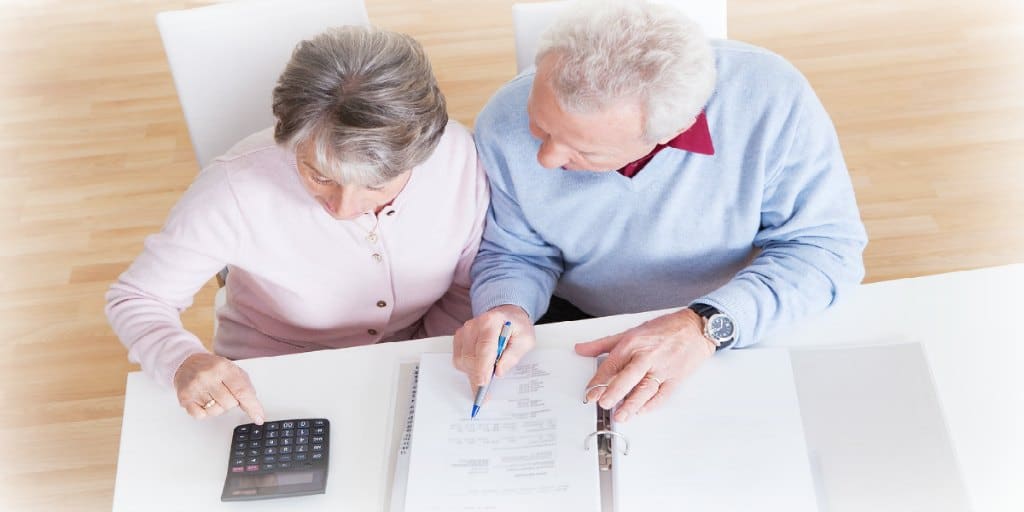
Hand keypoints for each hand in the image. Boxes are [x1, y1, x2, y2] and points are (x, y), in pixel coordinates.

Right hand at [173, 353, 264, 423]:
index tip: (259, 417)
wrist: (187, 363)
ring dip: (217, 407)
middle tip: (224, 391)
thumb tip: (256, 410)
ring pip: (215, 412)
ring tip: (212, 394)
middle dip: (230, 402)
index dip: (252, 406)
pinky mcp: (184, 397)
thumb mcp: (233, 371)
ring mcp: (194, 387)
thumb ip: (246, 389)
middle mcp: (208, 376)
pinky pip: (201, 416)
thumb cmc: (213, 368)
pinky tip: (202, 399)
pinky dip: (204, 411)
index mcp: (223, 367)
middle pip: (229, 404)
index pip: (241, 391)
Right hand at [453, 305, 534, 387]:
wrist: (507, 316)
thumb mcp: (525, 340)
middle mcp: (474, 325)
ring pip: (462, 361)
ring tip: (487, 373)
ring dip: (473, 372)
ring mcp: (464, 331)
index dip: (483, 368)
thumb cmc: (516, 327)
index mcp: (492, 321)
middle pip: (470, 357)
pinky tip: (479, 366)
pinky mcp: (459, 338)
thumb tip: (499, 371)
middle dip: (478, 374)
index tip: (484, 383)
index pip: (484, 348)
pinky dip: (468, 368)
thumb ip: (513, 355)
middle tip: (487, 385)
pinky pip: (458, 360)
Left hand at [575, 308, 714, 422]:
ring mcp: (663, 368)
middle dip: (615, 391)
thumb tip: (581, 349)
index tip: (589, 393)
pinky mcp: (676, 378)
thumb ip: (602, 344)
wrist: (696, 328)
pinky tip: (641, 411)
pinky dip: (651, 405)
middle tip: (603, 404)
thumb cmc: (664, 329)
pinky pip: (662, 395)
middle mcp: (647, 356)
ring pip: (646, 389)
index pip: (612, 364)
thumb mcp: (630, 332)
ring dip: (632, 404)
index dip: (599, 380)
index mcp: (633, 343)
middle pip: (629, 376)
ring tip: (620, 415)